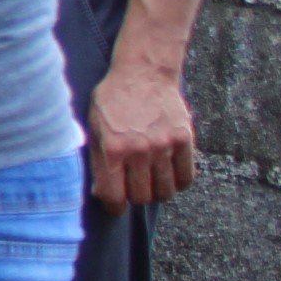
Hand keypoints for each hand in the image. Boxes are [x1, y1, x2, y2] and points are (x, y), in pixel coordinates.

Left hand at [86, 66, 198, 210]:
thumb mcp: (94, 128)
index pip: (115, 196)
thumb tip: (102, 194)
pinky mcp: (184, 139)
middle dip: (135, 197)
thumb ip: (98, 161)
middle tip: (133, 187)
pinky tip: (168, 174)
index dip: (114, 207)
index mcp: (112, 149)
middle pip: (142, 197)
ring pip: (165, 192)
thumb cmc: (112, 101)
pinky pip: (186, 178)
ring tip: (150, 181)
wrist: (143, 73)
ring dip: (157, 191)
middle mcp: (139, 150)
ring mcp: (164, 145)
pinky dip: (178, 182)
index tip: (116, 205)